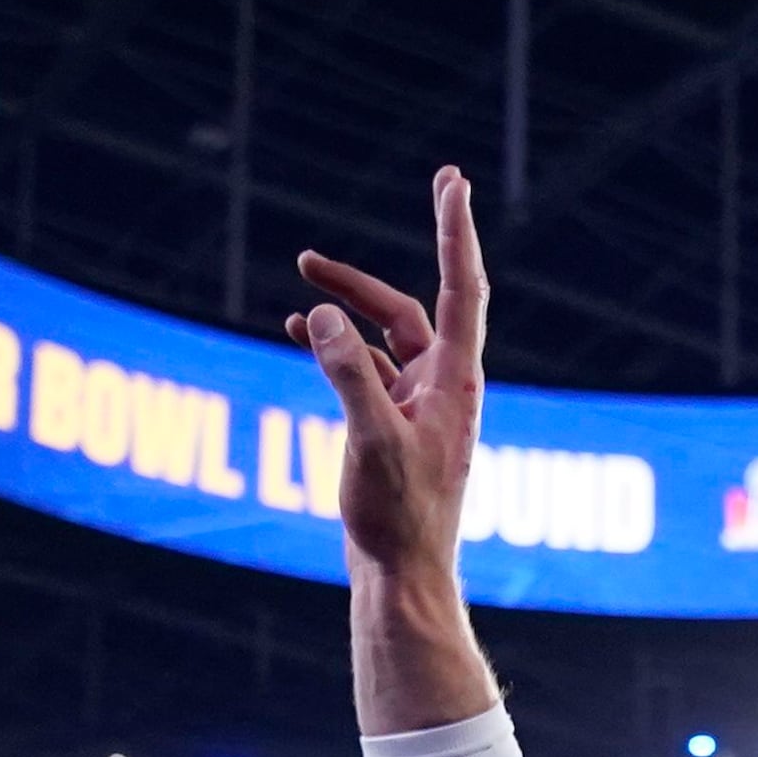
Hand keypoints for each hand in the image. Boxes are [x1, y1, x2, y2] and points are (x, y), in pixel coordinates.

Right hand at [290, 169, 486, 599]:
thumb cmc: (397, 518)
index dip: (454, 231)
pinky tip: (297, 331)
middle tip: (309, 259)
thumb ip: (346, 375)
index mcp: (456, 383)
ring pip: (383, 338)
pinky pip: (365, 369)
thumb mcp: (369, 440)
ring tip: (301, 277)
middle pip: (408, 310)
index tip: (451, 179)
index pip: (460, 289)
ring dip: (345, 308)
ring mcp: (418, 407)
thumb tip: (321, 316)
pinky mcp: (392, 428)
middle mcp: (444, 388)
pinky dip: (335, 346)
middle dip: (360, 282)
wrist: (400, 577)